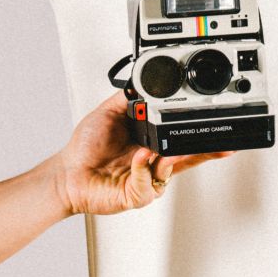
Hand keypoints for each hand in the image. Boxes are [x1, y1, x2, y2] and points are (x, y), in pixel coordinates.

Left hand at [51, 90, 235, 215]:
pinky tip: (137, 160)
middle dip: (202, 151)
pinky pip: (148, 186)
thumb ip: (128, 98)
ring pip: (170, 172)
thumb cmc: (84, 149)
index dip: (199, 136)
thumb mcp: (108, 113)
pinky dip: (144, 171)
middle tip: (209, 141)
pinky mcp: (136, 196)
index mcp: (149, 143)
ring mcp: (146, 181)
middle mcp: (151, 163)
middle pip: (187, 158)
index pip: (180, 138)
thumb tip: (142, 80)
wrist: (66, 174)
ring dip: (167, 159)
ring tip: (154, 150)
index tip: (211, 124)